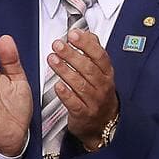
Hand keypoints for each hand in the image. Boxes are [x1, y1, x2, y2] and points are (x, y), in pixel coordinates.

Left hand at [49, 28, 118, 148]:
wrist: (103, 124)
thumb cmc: (99, 94)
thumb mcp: (101, 73)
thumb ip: (93, 53)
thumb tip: (87, 34)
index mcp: (106, 74)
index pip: (100, 56)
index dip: (87, 45)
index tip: (74, 35)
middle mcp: (102, 86)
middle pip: (88, 68)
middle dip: (72, 55)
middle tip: (58, 45)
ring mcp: (94, 101)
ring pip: (80, 84)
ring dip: (65, 71)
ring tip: (52, 59)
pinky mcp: (83, 114)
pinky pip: (75, 103)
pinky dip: (66, 94)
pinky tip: (57, 86)